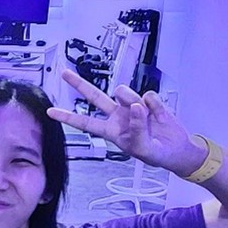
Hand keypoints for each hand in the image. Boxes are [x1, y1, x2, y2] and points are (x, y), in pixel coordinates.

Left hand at [49, 68, 202, 173]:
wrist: (177, 149)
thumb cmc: (156, 153)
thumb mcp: (143, 149)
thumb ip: (137, 129)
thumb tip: (136, 106)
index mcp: (111, 130)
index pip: (85, 122)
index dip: (67, 117)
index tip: (49, 112)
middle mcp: (118, 115)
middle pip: (95, 96)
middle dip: (79, 84)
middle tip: (64, 73)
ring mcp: (132, 106)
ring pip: (124, 92)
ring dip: (132, 100)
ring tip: (146, 115)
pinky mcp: (149, 101)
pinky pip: (148, 95)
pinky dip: (155, 105)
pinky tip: (158, 114)